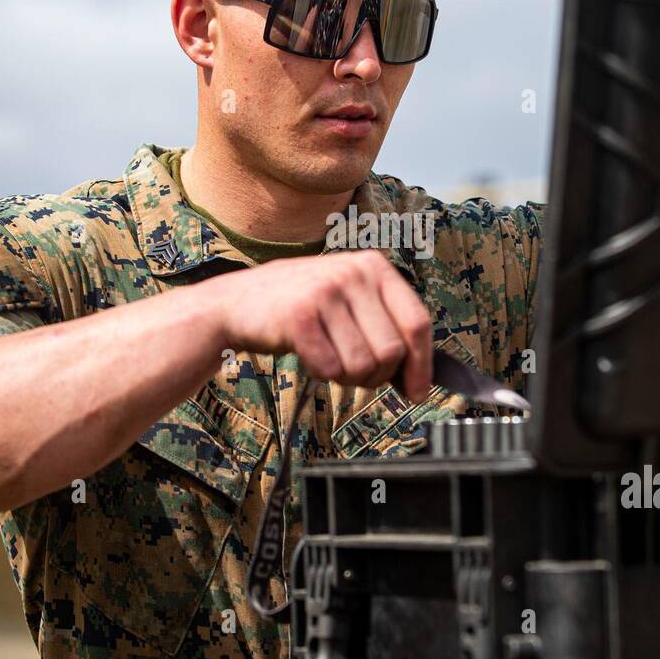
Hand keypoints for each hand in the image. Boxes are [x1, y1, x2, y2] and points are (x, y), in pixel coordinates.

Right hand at [208, 249, 432, 399]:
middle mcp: (353, 272)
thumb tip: (420, 378)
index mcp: (374, 267)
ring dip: (347, 378)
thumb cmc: (302, 307)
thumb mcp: (350, 299)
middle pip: (392, 351)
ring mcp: (325, 291)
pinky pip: (330, 369)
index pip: (417, 322)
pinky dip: (321, 374)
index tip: (418, 392)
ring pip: (363, 365)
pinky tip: (309, 355)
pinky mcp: (299, 316)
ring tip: (329, 359)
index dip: (422, 365)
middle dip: (377, 376)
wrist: (237, 302)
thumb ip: (386, 325)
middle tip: (355, 372)